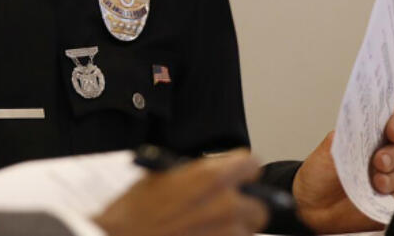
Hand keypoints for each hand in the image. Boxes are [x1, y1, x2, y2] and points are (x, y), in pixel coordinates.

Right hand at [94, 149, 265, 235]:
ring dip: (233, 228)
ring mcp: (228, 234)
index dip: (242, 169)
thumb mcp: (162, 177)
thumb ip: (194, 174)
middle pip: (259, 204)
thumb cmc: (133, 210)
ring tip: (205, 226)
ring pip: (247, 230)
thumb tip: (215, 175)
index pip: (252, 164)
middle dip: (244, 205)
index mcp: (211, 177)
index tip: (236, 175)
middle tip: (224, 206)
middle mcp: (227, 205)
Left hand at [291, 106, 393, 232]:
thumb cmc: (320, 174)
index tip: (391, 131)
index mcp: (371, 136)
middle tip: (378, 161)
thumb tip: (353, 124)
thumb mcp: (326, 151)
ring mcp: (391, 177)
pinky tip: (379, 195)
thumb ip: (342, 137)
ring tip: (376, 183)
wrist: (313, 205)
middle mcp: (386, 154)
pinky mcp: (391, 199)